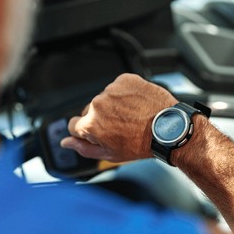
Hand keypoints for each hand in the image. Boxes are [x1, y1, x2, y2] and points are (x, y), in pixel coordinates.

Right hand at [61, 73, 177, 161]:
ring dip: (113, 105)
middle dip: (100, 118)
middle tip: (119, 126)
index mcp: (91, 124)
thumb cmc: (142, 144)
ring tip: (131, 116)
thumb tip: (66, 142)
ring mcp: (112, 90)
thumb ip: (84, 148)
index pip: (74, 125)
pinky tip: (136, 105)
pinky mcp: (125, 80)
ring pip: (105, 98)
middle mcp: (98, 104)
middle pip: (89, 110)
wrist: (167, 129)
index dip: (87, 131)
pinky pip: (118, 87)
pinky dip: (124, 94)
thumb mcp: (110, 154)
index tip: (99, 132)